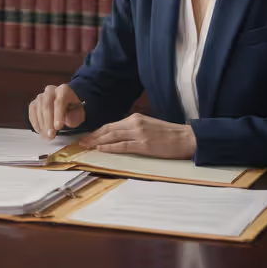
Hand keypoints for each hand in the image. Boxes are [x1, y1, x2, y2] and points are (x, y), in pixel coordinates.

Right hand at [28, 84, 84, 138]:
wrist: (66, 104)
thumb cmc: (73, 109)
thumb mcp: (79, 113)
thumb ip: (75, 116)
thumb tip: (67, 120)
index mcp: (64, 90)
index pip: (59, 102)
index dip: (58, 115)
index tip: (58, 127)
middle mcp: (50, 91)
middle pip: (47, 106)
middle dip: (48, 123)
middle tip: (51, 135)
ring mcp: (40, 96)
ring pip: (38, 110)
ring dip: (42, 125)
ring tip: (47, 137)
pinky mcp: (34, 103)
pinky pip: (32, 113)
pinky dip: (36, 123)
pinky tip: (41, 131)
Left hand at [78, 113, 196, 158]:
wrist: (185, 138)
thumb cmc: (168, 134)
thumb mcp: (148, 126)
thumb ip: (134, 128)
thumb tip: (119, 135)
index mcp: (135, 118)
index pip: (111, 124)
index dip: (97, 131)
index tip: (87, 136)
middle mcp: (135, 123)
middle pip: (108, 129)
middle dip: (93, 136)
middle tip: (81, 142)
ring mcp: (139, 134)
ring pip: (112, 136)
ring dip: (97, 141)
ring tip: (86, 146)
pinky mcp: (144, 145)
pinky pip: (122, 146)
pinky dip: (110, 147)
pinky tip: (101, 149)